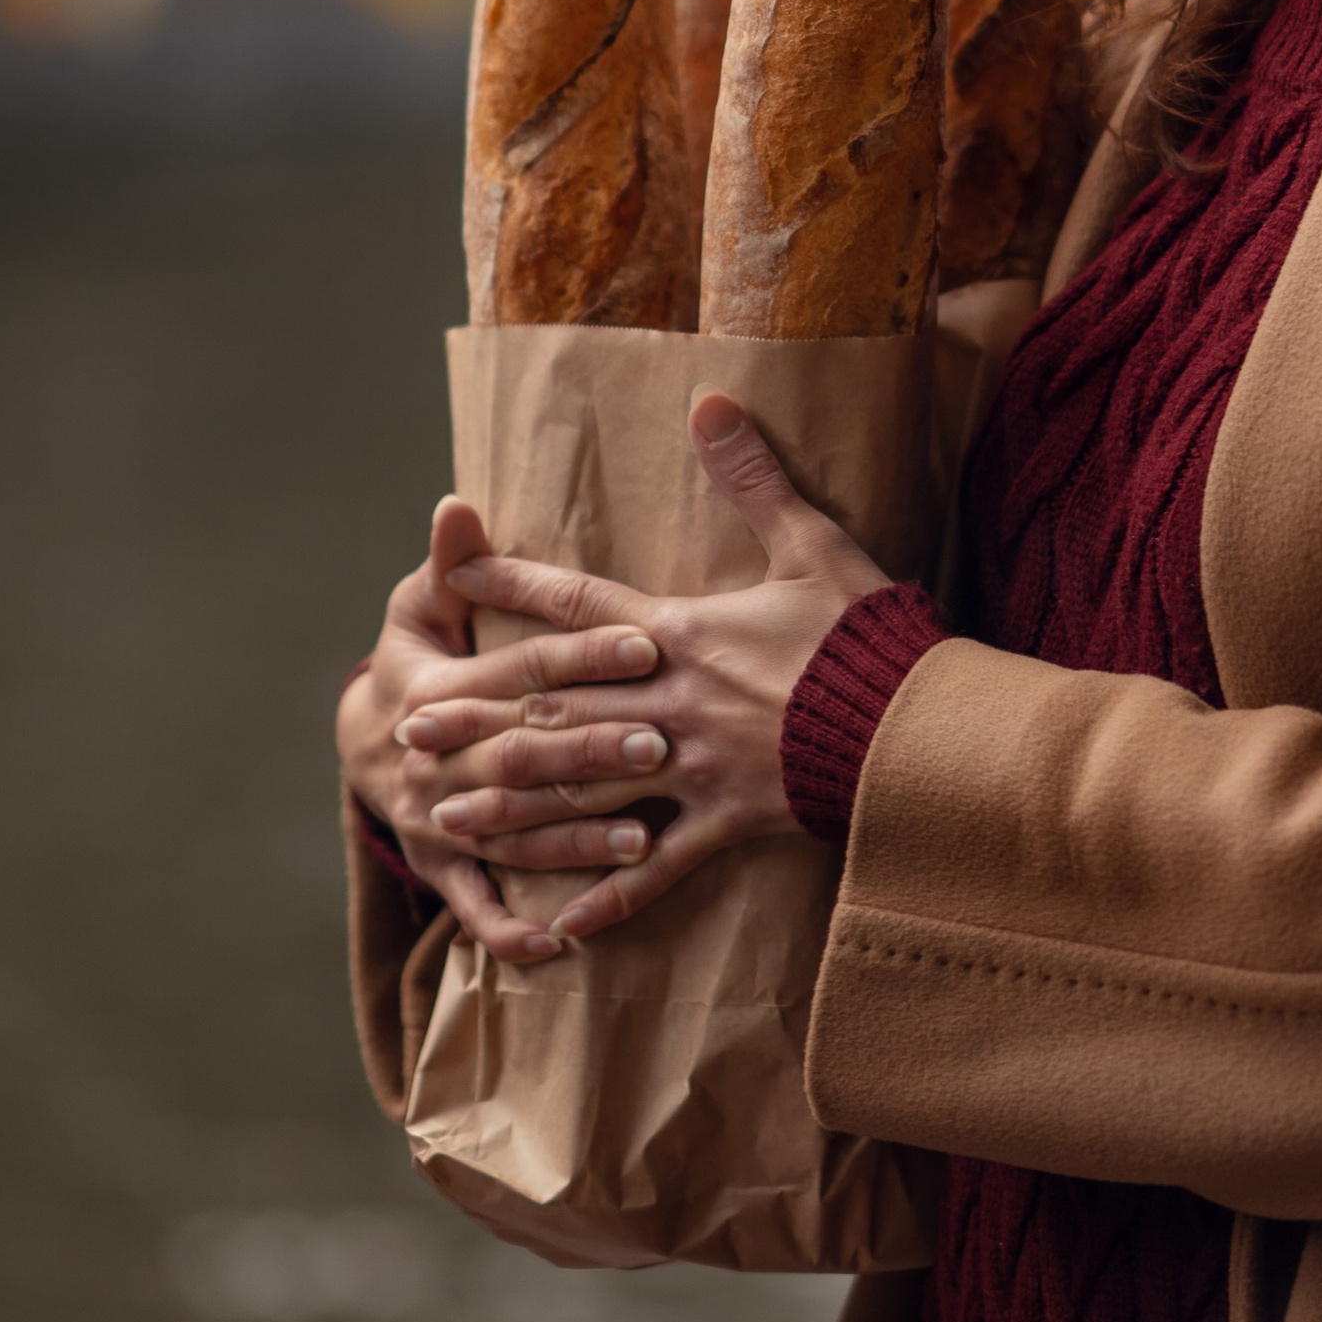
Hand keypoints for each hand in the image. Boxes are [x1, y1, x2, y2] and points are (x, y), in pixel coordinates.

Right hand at [336, 497, 668, 965]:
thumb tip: (457, 503)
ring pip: (512, 832)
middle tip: (662, 739)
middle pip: (522, 752)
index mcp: (436, 686)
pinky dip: (512, 929)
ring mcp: (437, 819)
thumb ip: (450, 560)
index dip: (581, 653)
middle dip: (591, 747)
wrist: (366, 744)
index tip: (648, 641)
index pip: (521, 668)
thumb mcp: (421, 605)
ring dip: (574, 837)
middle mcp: (435, 758)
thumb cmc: (418, 657)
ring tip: (641, 837)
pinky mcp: (442, 867)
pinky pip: (477, 906)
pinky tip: (562, 940)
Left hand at [401, 391, 887, 946]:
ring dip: (512, 803)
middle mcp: (668, 702)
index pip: (578, 603)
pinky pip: (656, 869)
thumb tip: (712, 398)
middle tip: (407, 725)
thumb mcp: (812, 542)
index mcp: (680, 632)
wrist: (914, 726)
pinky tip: (559, 923)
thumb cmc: (864, 633)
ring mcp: (691, 768)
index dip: (511, 584)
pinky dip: (608, 894)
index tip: (451, 575)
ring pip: (583, 789)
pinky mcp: (726, 823)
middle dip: (478, 713)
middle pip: (553, 705)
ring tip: (449, 815)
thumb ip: (753, 474)